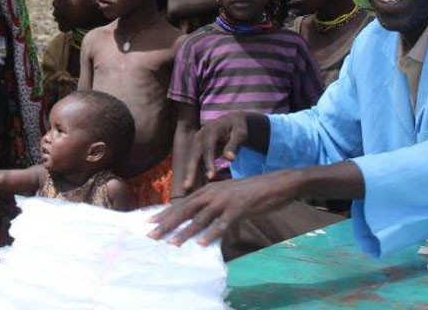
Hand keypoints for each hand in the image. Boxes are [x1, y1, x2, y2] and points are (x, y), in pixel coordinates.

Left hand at [148, 171, 299, 245]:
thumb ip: (214, 207)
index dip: (166, 213)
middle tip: (151, 236)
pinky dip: (213, 234)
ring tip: (172, 244)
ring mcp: (225, 200)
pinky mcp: (239, 208)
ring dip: (185, 232)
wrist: (277, 183)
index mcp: (208, 189)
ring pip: (201, 218)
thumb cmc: (252, 192)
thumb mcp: (228, 196)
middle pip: (185, 210)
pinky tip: (203, 244)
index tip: (150, 223)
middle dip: (167, 223)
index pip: (182, 203)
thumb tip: (201, 221)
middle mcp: (212, 193)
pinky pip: (223, 224)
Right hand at [176, 112, 251, 194]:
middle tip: (188, 186)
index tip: (211, 176)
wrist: (231, 121)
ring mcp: (197, 142)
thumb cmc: (237, 128)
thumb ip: (234, 145)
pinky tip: (193, 185)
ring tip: (186, 188)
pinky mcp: (198, 149)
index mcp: (211, 130)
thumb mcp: (239, 134)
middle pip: (194, 154)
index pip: (208, 147)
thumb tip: (230, 158)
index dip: (209, 161)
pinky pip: (195, 161)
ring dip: (189, 173)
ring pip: (192, 159)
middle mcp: (200, 136)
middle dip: (191, 170)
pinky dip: (194, 172)